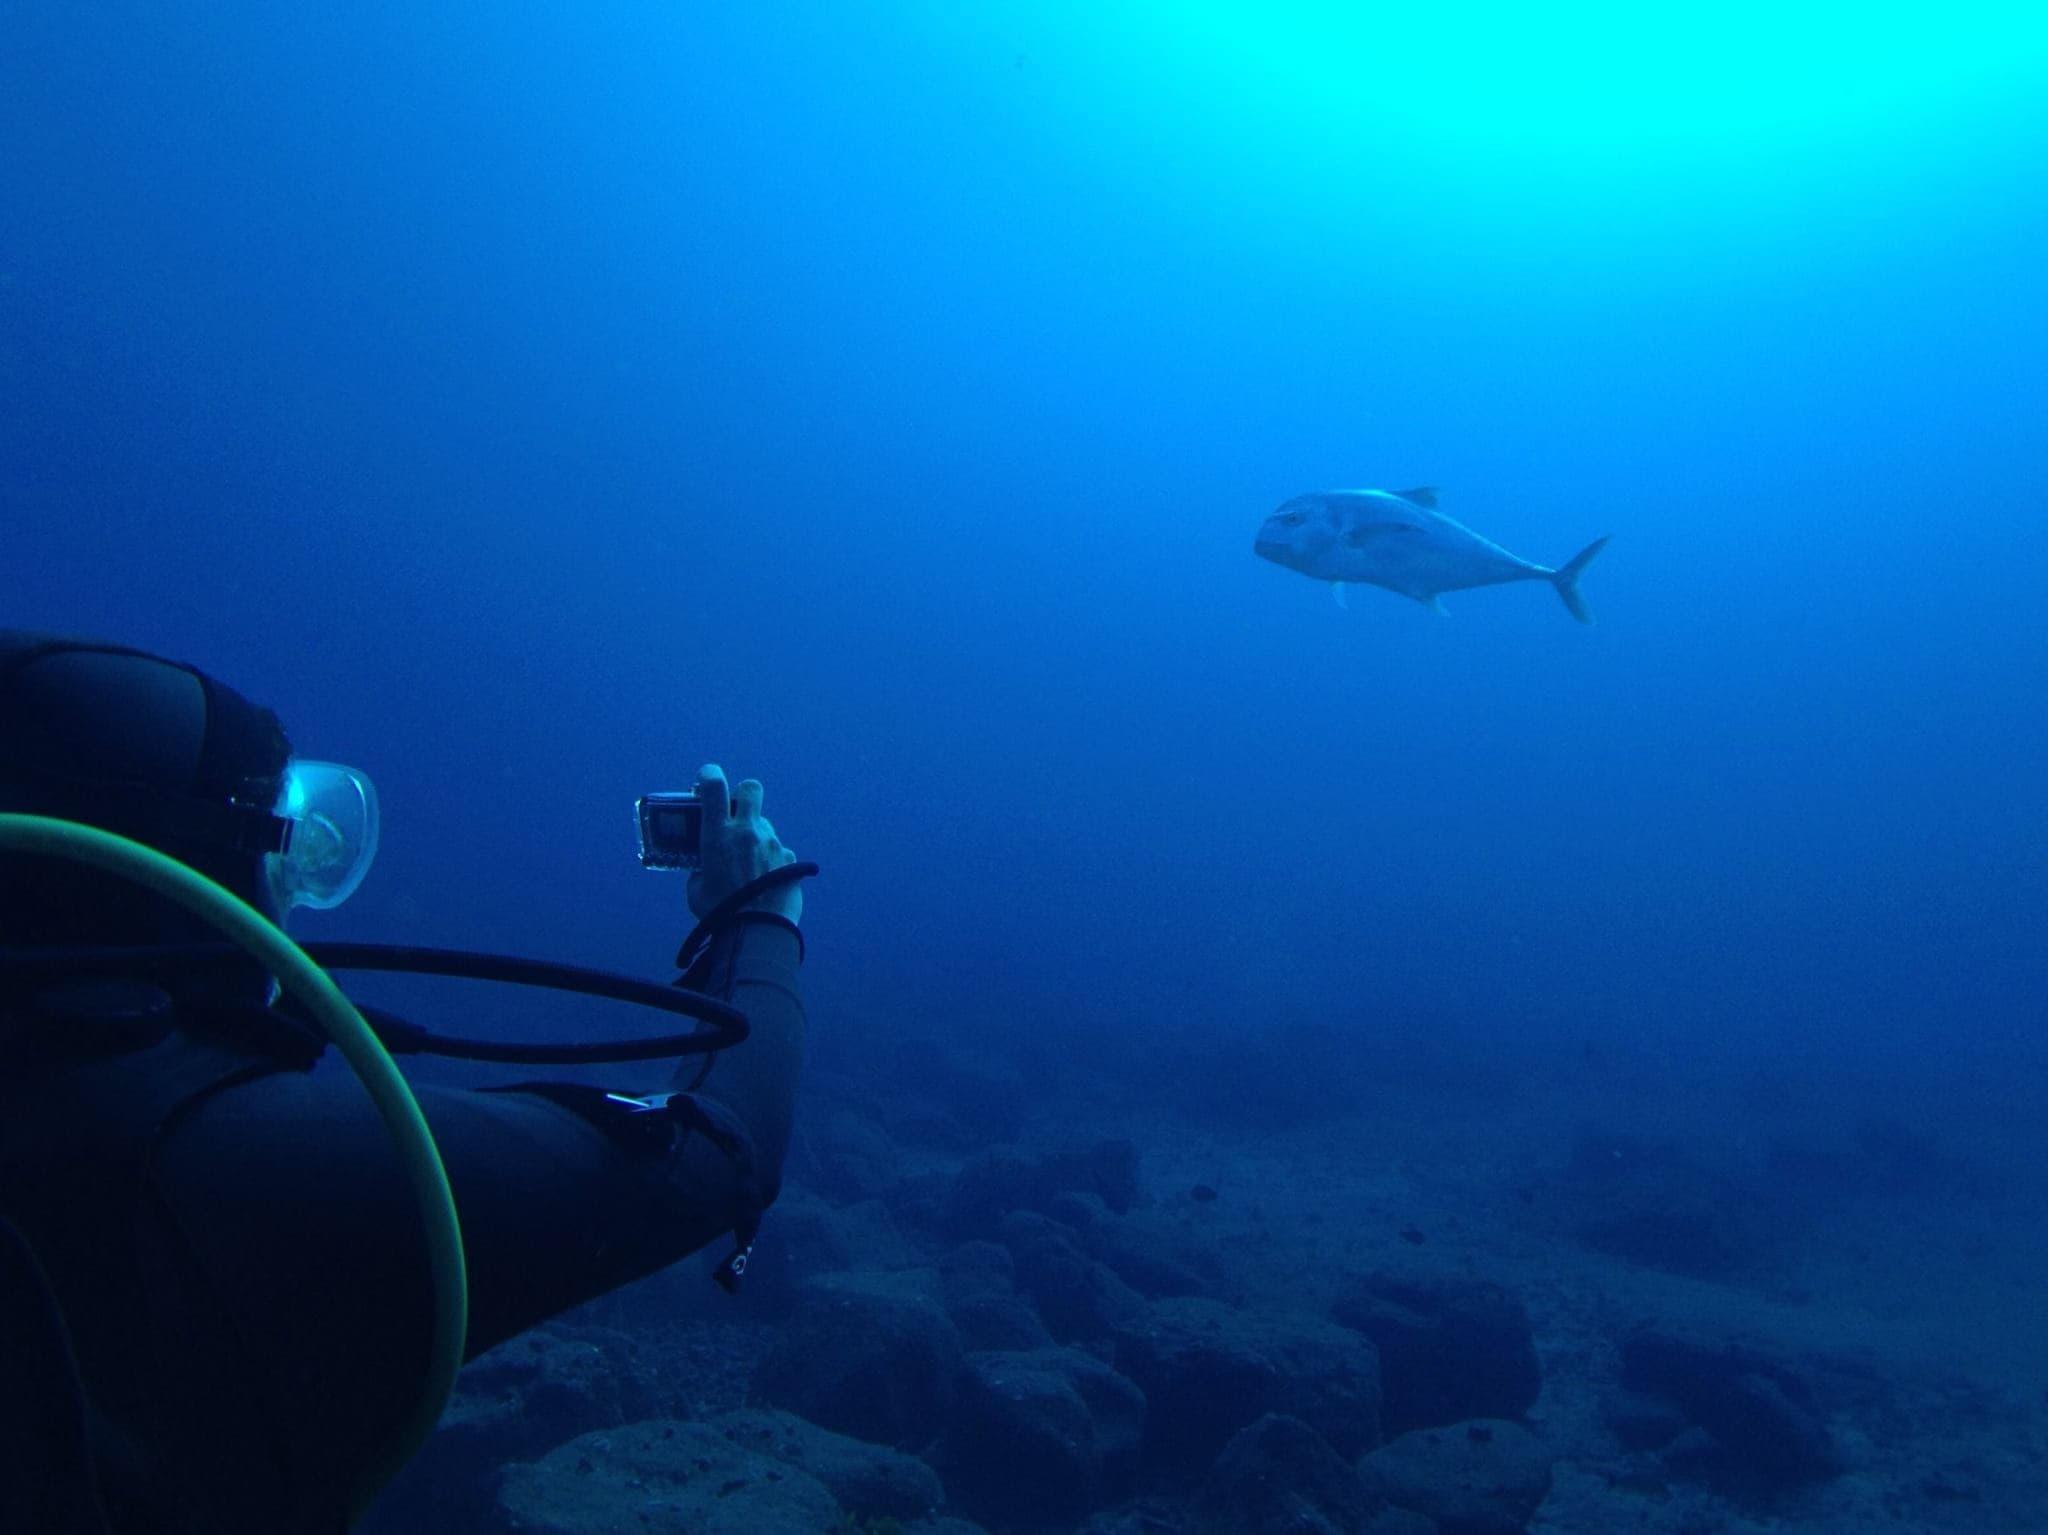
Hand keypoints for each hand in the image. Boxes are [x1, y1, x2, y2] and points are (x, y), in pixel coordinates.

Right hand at [686, 764, 801, 923]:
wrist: (757, 932)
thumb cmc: (720, 913)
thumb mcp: (697, 888)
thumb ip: (700, 870)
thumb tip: (705, 868)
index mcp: (718, 834)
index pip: (713, 786)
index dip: (709, 775)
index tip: (705, 779)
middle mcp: (748, 831)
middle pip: (751, 789)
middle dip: (743, 794)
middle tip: (736, 812)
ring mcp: (772, 842)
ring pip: (764, 825)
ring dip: (755, 836)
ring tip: (748, 865)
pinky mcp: (790, 858)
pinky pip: (779, 851)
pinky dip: (771, 860)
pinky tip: (765, 880)